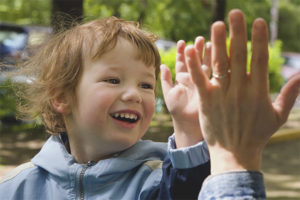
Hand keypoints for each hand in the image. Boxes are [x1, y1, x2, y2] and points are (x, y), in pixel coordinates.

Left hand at [160, 38, 210, 147]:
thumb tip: (162, 65)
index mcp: (183, 79)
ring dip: (208, 54)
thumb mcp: (169, 94)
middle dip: (197, 49)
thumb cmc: (177, 110)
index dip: (182, 52)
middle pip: (196, 60)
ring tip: (210, 43)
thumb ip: (166, 80)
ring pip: (206, 65)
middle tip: (200, 39)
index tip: (182, 42)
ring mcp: (204, 83)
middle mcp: (194, 78)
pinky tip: (220, 56)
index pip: (183, 62)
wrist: (190, 125)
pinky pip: (215, 75)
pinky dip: (217, 66)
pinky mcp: (213, 88)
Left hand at [185, 9, 299, 173]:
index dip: (259, 40)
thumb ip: (290, 94)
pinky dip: (194, 64)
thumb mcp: (278, 115)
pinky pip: (199, 79)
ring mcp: (222, 95)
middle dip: (237, 33)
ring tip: (216, 25)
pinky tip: (190, 49)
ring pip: (219, 65)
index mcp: (258, 92)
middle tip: (235, 13)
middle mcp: (240, 91)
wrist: (234, 154)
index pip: (260, 60)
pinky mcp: (206, 101)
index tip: (258, 22)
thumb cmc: (257, 135)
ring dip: (216, 44)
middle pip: (238, 57)